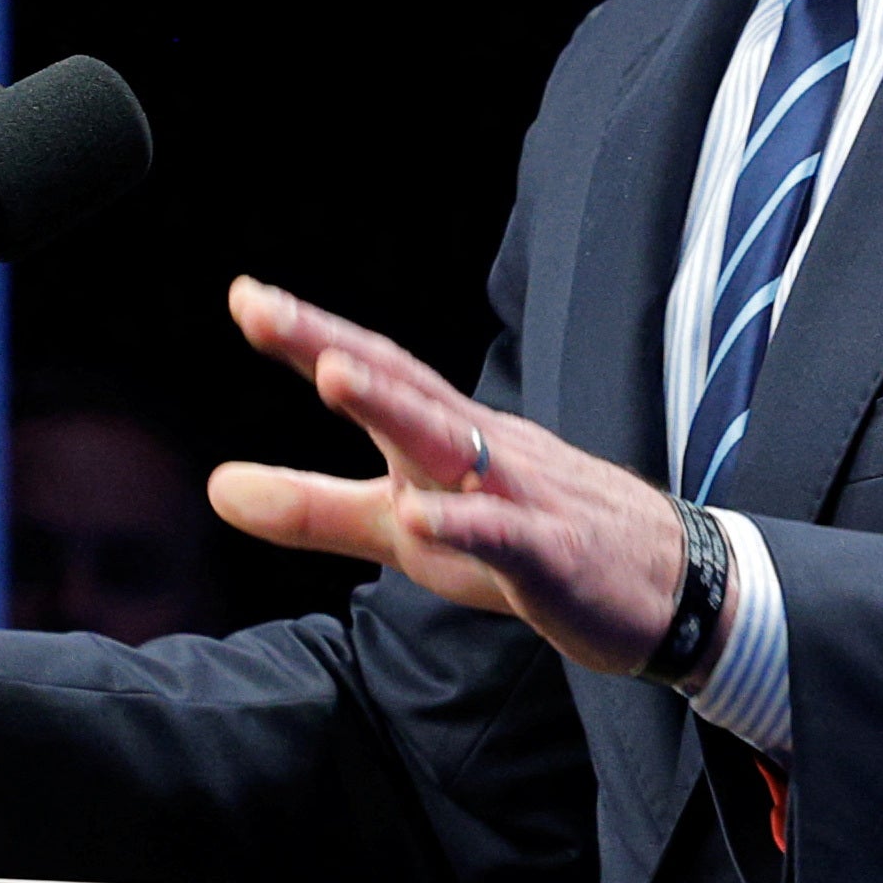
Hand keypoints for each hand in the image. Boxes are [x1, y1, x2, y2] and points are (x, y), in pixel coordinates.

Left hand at [205, 279, 693, 676]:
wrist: (668, 585)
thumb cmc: (525, 542)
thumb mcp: (403, 530)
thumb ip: (313, 509)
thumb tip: (214, 488)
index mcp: (439, 434)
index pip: (371, 369)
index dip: (307, 334)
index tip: (246, 297)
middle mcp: (477, 447)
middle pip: (401, 385)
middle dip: (332, 345)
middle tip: (263, 308)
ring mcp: (517, 496)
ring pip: (453, 444)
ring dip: (392, 408)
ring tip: (332, 375)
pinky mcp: (551, 556)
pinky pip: (505, 537)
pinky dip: (464, 525)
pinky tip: (418, 518)